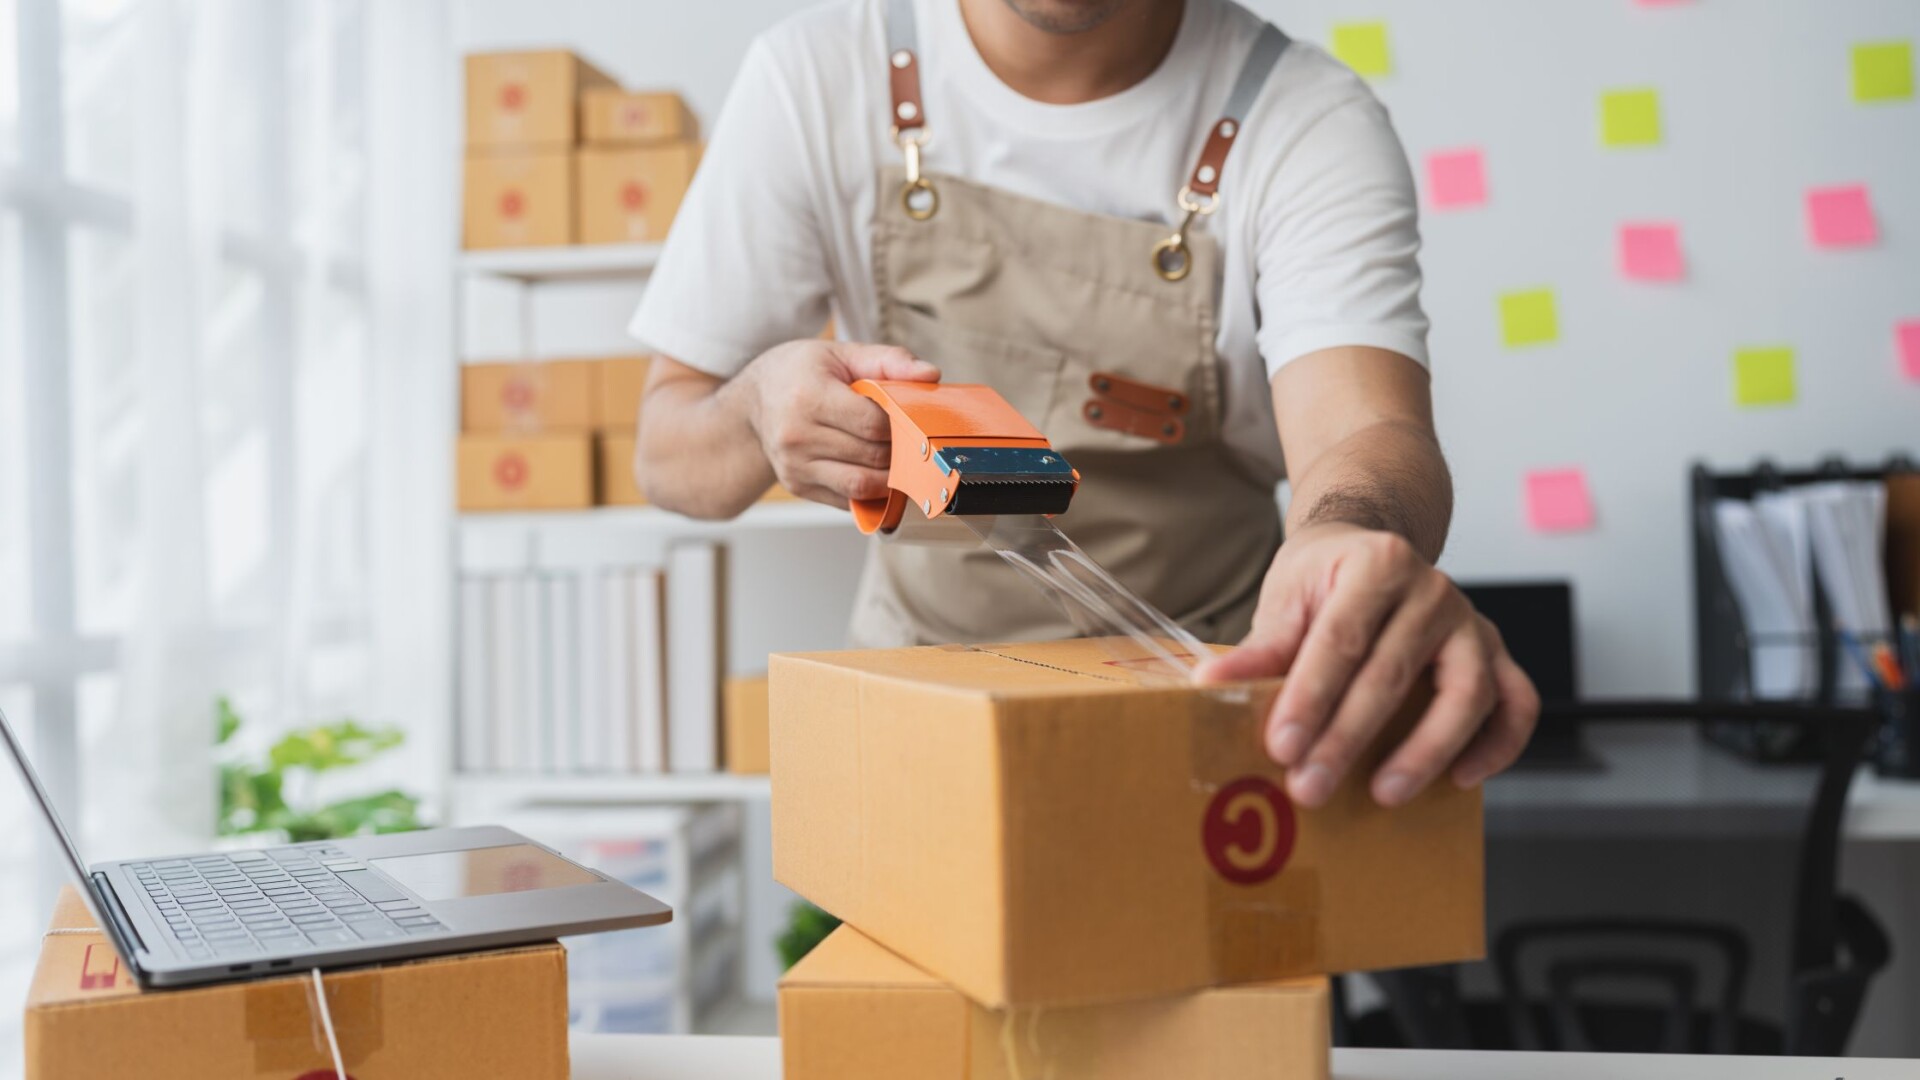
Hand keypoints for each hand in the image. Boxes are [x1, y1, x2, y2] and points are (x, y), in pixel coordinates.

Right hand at [729, 339, 938, 507]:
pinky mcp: (799, 487)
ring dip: (889, 477)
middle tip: (907, 438)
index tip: (904, 416)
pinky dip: (869, 491)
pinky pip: (848, 500)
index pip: (873, 424)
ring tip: (895, 457)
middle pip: (872, 456)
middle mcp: (797, 437)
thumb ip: (889, 361)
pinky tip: (874, 471)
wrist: (755, 401)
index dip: (899, 423)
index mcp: (808, 397)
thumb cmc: (799, 373)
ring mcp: (795, 467)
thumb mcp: (842, 353)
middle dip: (899, 450)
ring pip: (862, 485)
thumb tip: (929, 375)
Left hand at [1193, 522, 1538, 808]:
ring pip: (1467, 693)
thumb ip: (1261, 647)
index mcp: (1378, 564)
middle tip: (1310, 787)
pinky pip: (1516, 702)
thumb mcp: (1287, 599)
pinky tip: (1462, 780)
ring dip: (1426, 751)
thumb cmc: (1325, 578)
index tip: (1281, 748)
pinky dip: (1498, 745)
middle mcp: (1434, 590)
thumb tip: (1212, 685)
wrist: (1370, 546)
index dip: (1309, 698)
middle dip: (1348, 738)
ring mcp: (1472, 623)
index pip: (1341, 641)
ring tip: (1384, 794)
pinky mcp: (1495, 653)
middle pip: (1392, 674)